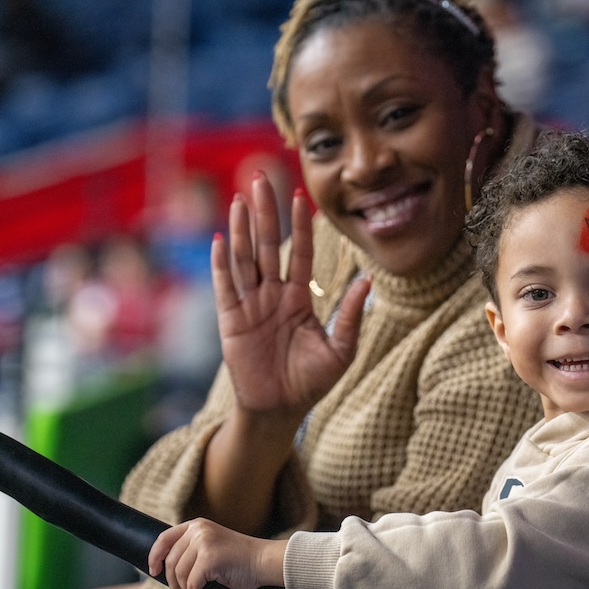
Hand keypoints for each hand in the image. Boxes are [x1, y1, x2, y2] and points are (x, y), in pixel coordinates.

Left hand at [148, 519, 286, 588]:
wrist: (263, 561)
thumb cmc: (238, 559)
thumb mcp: (211, 546)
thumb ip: (191, 550)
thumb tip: (163, 570)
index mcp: (197, 525)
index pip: (164, 538)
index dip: (155, 556)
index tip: (154, 572)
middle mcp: (198, 530)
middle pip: (171, 563)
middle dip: (175, 584)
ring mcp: (204, 543)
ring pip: (180, 576)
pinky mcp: (210, 558)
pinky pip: (192, 586)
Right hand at [213, 173, 369, 426]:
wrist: (280, 410)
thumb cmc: (311, 382)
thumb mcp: (339, 351)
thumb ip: (349, 316)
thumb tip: (367, 281)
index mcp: (299, 298)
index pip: (300, 253)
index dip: (301, 226)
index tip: (302, 197)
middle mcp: (273, 295)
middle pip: (267, 245)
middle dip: (265, 213)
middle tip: (261, 178)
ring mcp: (250, 305)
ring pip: (245, 259)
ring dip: (241, 228)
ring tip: (240, 198)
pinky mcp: (230, 321)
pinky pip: (225, 286)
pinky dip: (221, 263)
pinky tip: (221, 237)